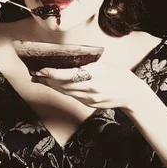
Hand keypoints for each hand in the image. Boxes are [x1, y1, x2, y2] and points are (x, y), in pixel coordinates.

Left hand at [31, 62, 145, 109]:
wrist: (131, 94)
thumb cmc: (120, 76)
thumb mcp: (104, 65)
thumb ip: (87, 66)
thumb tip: (70, 63)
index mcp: (94, 76)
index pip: (68, 75)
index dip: (53, 74)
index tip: (42, 70)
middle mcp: (90, 89)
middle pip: (63, 85)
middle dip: (47, 80)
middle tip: (35, 74)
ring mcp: (89, 98)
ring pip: (65, 92)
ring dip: (52, 86)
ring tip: (40, 79)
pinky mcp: (89, 104)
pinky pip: (72, 96)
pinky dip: (62, 90)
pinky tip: (55, 86)